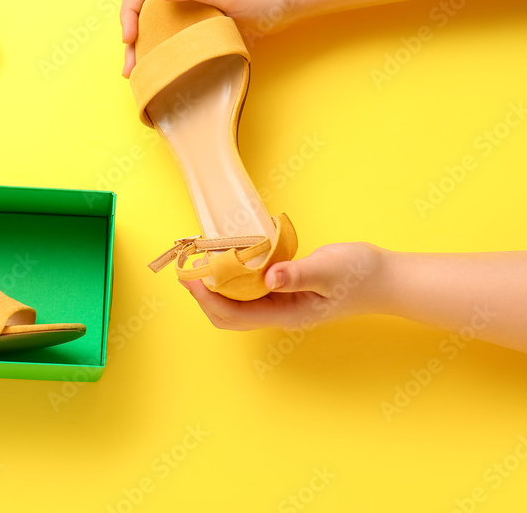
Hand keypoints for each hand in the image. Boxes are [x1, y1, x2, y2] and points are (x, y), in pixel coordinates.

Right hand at [120, 0, 300, 75]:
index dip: (129, 10)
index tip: (131, 38)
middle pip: (143, 8)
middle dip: (132, 36)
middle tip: (131, 68)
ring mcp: (193, 4)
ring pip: (156, 24)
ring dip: (145, 48)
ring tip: (140, 74)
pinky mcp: (203, 21)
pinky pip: (174, 35)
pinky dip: (164, 51)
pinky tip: (163, 68)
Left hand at [183, 242, 391, 330]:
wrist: (385, 278)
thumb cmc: (360, 275)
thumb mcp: (329, 270)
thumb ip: (299, 273)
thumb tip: (270, 277)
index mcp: (286, 314)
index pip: (234, 314)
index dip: (208, 298)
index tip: (192, 278)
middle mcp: (278, 312)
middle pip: (228, 313)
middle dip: (204, 294)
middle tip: (186, 268)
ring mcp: (280, 302)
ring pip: (236, 301)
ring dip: (215, 286)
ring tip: (199, 262)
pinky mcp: (283, 289)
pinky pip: (248, 288)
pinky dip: (232, 276)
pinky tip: (226, 257)